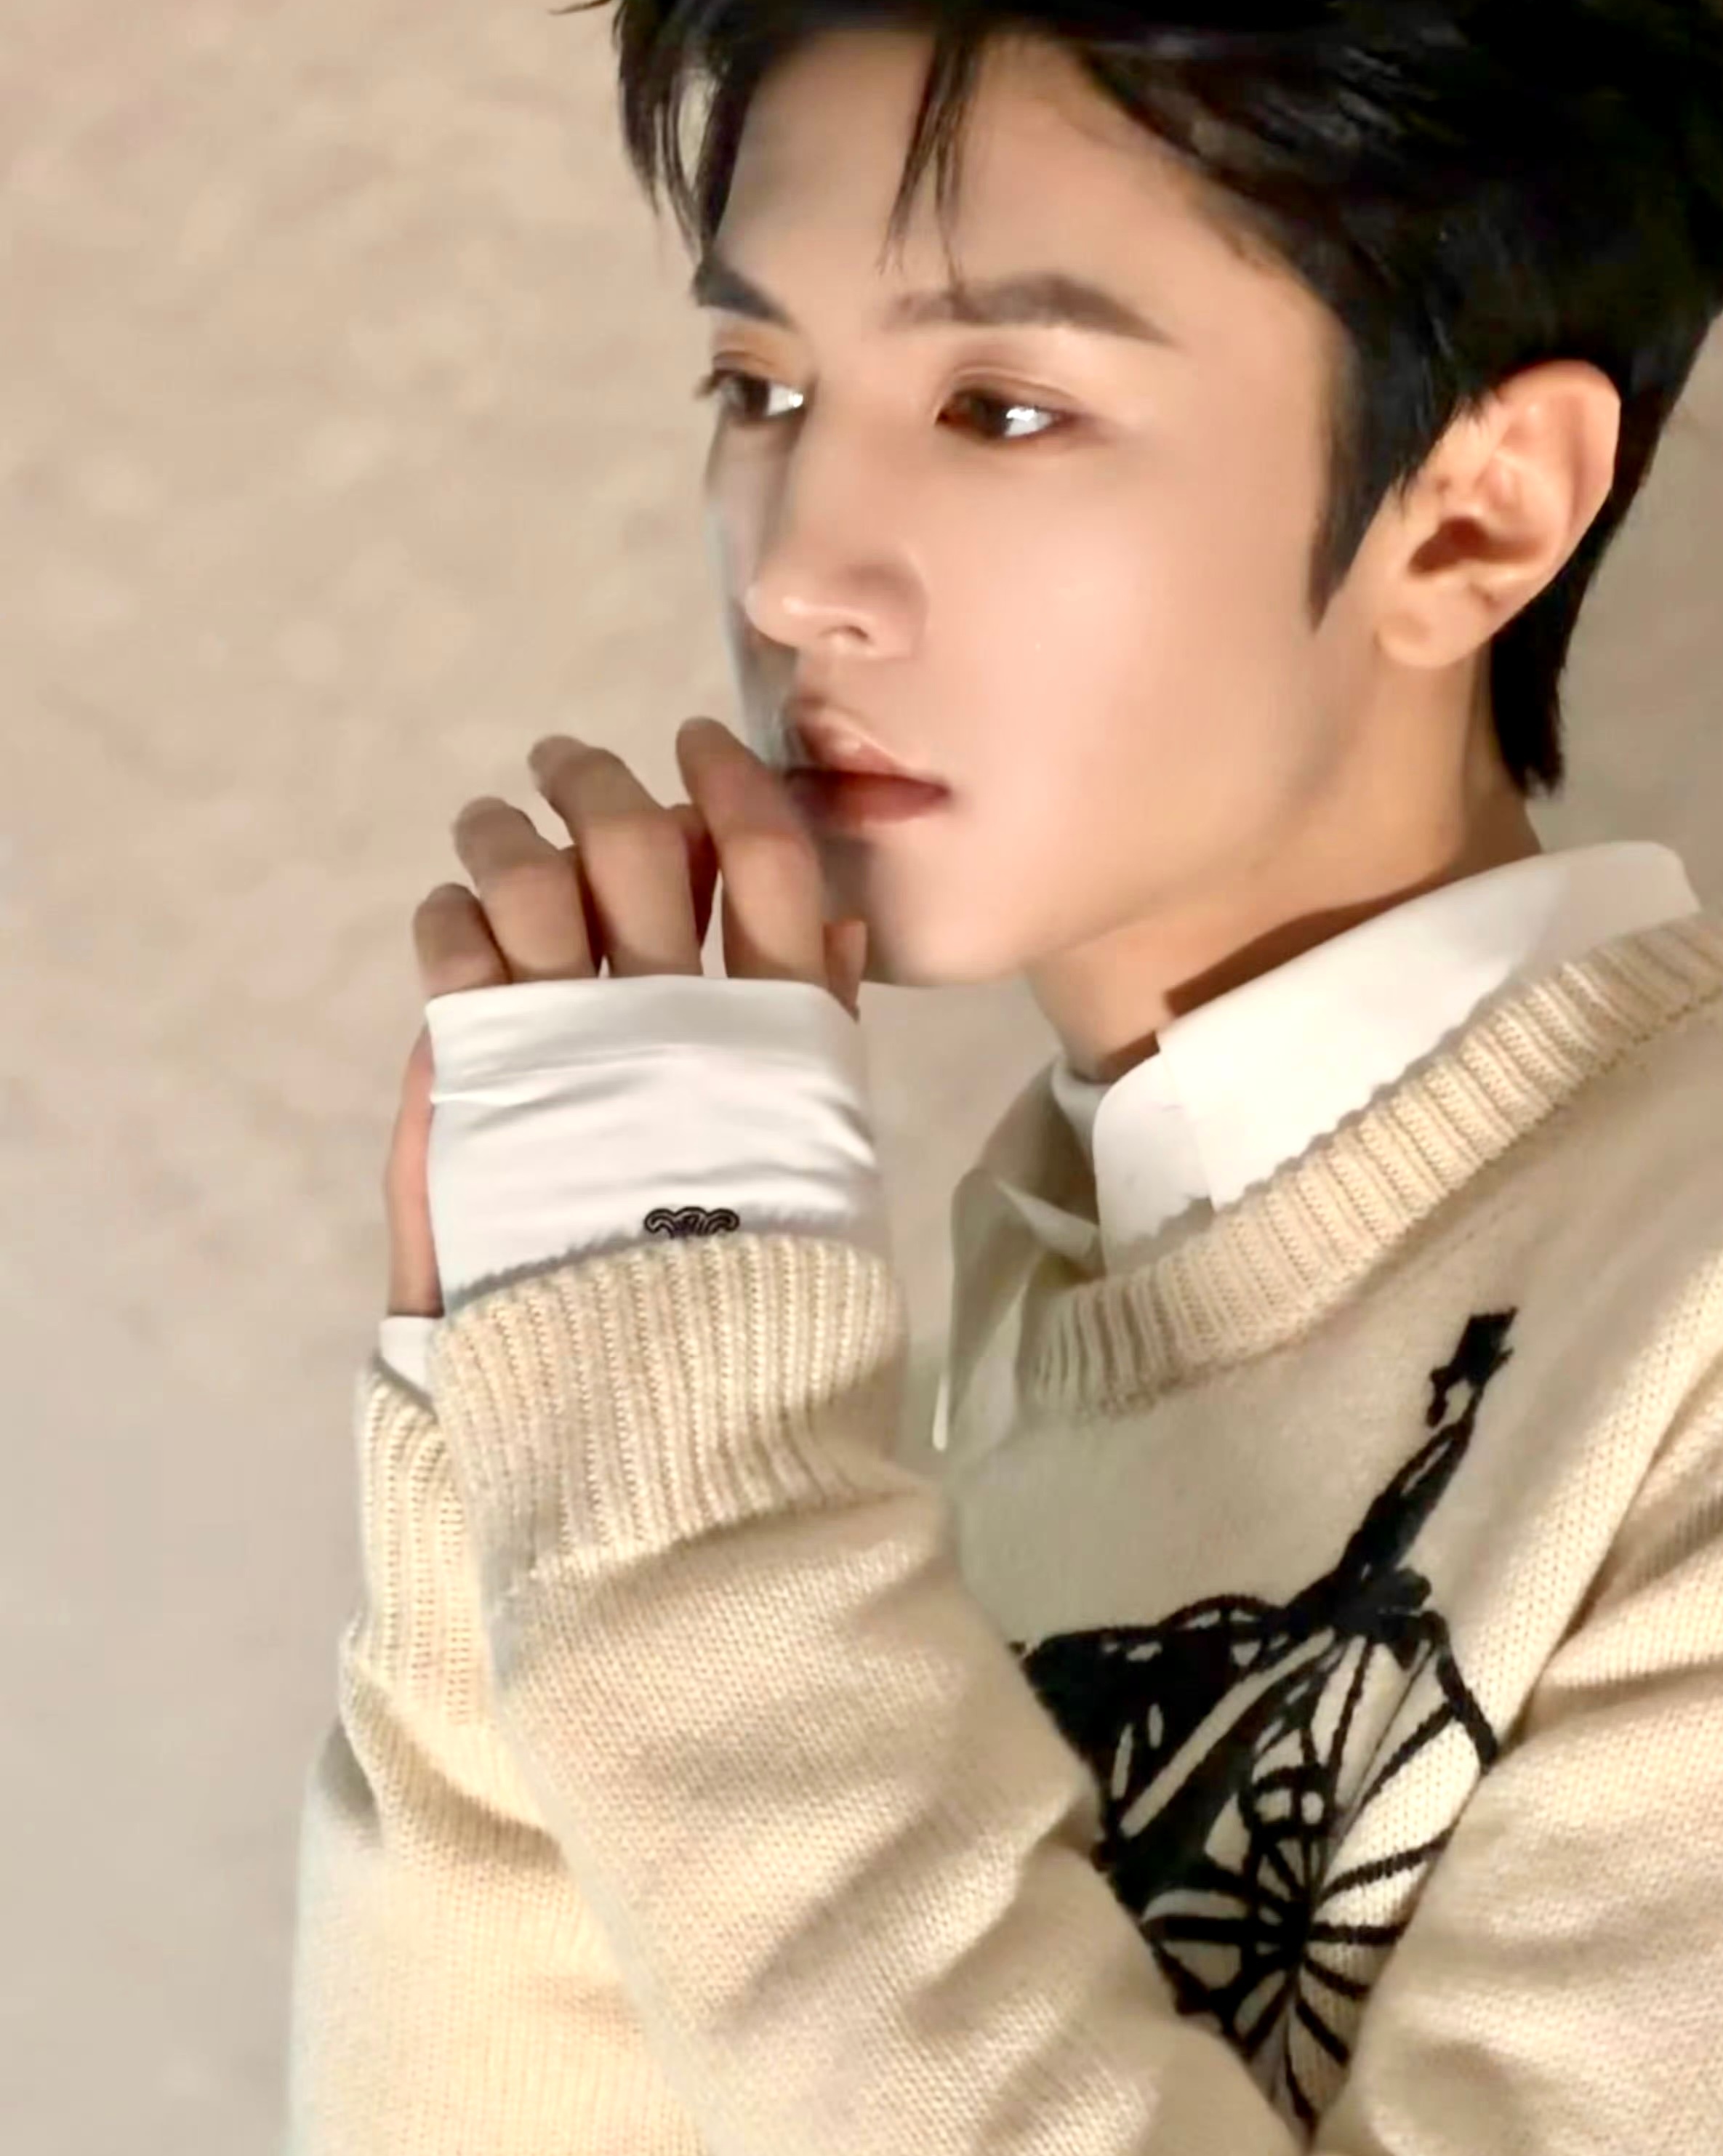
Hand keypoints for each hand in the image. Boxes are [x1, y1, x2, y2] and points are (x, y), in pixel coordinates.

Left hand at [382, 718, 869, 1320]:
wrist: (652, 1410)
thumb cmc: (754, 1299)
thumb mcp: (823, 1158)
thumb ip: (822, 1035)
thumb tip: (837, 910)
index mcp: (786, 1046)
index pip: (774, 873)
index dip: (736, 790)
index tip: (702, 745)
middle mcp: (681, 1029)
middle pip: (641, 852)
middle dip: (600, 785)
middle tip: (571, 766)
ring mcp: (577, 1051)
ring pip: (532, 880)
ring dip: (506, 833)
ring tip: (495, 829)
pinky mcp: (486, 1087)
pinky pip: (458, 953)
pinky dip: (452, 913)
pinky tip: (456, 920)